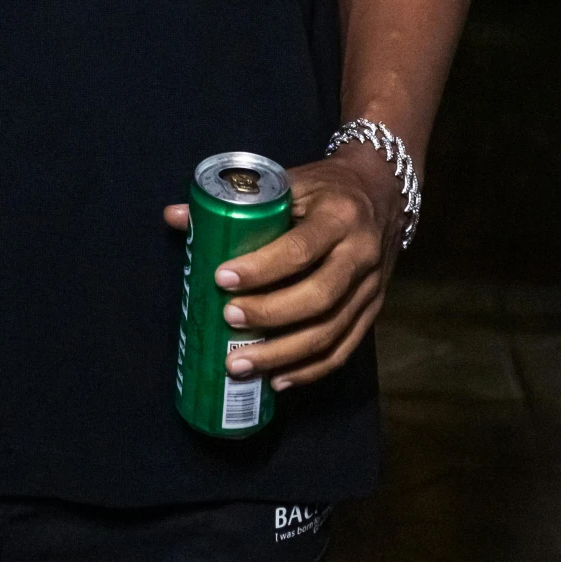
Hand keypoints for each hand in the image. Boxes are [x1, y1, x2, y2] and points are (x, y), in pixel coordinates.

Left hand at [161, 145, 402, 390]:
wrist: (385, 190)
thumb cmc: (326, 186)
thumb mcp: (289, 181)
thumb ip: (237, 201)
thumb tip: (175, 217)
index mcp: (338, 216)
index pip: (300, 249)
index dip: (261, 268)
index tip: (221, 278)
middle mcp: (361, 254)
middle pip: (317, 297)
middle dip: (269, 315)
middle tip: (228, 320)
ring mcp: (371, 287)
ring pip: (330, 331)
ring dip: (283, 354)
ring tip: (241, 364)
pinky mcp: (374, 310)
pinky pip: (344, 349)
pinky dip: (310, 370)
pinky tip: (278, 380)